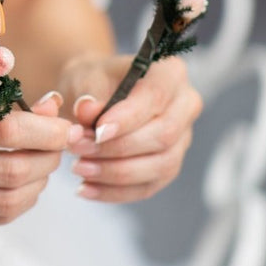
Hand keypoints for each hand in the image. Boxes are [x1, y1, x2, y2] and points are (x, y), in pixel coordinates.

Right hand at [0, 92, 71, 226]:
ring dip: (37, 184)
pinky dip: (17, 203)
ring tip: (42, 166)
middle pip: (11, 170)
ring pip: (6, 200)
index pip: (4, 130)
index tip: (63, 125)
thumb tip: (48, 109)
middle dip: (48, 158)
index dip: (45, 130)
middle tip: (59, 146)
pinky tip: (22, 187)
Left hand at [58, 52, 200, 203]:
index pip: (157, 97)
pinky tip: (87, 188)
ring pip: (160, 165)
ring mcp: (182, 139)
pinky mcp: (169, 166)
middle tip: (79, 149)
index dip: (128, 118)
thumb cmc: (94, 82)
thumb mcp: (85, 78)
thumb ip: (88, 95)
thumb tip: (87, 110)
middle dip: (118, 148)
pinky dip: (115, 191)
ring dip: (116, 172)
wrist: (94, 95)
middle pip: (164, 135)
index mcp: (170, 73)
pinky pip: (149, 186)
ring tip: (79, 168)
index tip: (97, 131)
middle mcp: (185, 105)